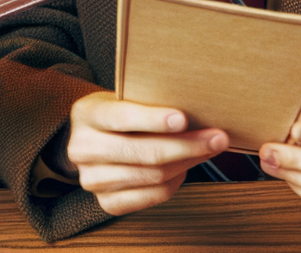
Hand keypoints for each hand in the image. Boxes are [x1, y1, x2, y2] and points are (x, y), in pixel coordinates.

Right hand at [67, 90, 228, 215]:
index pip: (121, 118)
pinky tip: (186, 168)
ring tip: (208, 150)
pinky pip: (152, 196)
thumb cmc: (115, 113)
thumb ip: (145, 103)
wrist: (91, 139)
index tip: (183, 118)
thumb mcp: (120, 98)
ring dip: (187, 163)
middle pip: (143, 152)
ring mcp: (93, 180)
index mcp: (86, 115)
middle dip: (186, 145)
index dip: (153, 119)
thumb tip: (194, 110)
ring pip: (152, 176)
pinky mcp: (107, 202)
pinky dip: (175, 182)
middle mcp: (83, 149)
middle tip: (217, 137)